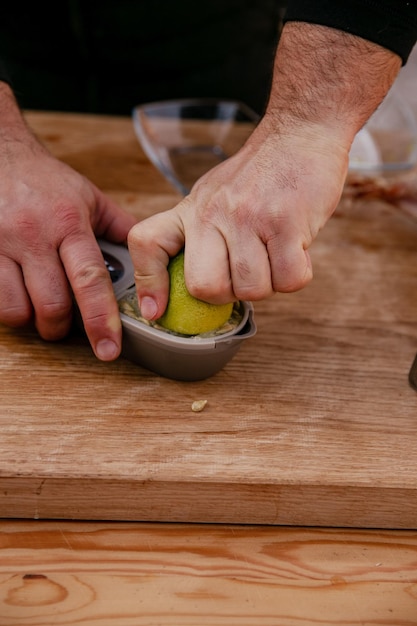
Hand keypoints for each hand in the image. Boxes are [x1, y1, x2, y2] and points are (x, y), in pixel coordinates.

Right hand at [0, 93, 136, 359]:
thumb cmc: (45, 181)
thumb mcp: (88, 198)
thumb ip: (120, 229)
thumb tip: (151, 257)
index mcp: (69, 224)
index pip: (90, 280)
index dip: (102, 320)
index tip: (109, 349)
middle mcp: (33, 235)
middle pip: (52, 304)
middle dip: (61, 328)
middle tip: (65, 325)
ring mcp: (0, 244)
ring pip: (16, 310)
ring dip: (31, 321)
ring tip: (37, 309)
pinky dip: (6, 308)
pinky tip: (15, 295)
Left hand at [128, 22, 400, 320]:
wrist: (300, 132)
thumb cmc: (259, 173)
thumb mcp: (212, 196)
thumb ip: (201, 237)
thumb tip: (198, 288)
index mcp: (190, 209)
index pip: (147, 244)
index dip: (148, 283)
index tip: (157, 310)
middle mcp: (212, 213)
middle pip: (204, 287)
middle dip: (229, 294)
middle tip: (245, 273)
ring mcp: (248, 217)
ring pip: (251, 289)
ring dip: (269, 283)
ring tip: (275, 254)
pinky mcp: (286, 222)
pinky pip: (289, 280)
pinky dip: (297, 274)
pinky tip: (296, 249)